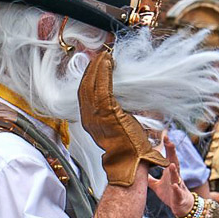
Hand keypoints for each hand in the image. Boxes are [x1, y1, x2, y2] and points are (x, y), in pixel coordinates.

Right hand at [78, 51, 168, 186]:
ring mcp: (96, 115)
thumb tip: (134, 91)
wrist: (131, 161)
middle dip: (93, 69)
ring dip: (99, 68)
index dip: (89, 77)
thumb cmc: (129, 147)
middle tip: (102, 56)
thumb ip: (121, 108)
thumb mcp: (121, 124)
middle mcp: (89, 117)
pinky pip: (103, 88)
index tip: (97, 64)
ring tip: (106, 57)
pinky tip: (110, 64)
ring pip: (92, 84)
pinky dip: (105, 73)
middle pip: (85, 86)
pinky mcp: (107, 113)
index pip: (85, 93)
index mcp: (90, 120)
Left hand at [148, 137, 193, 217]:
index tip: (165, 136)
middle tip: (170, 142)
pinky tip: (174, 185)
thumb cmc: (169, 193)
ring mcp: (178, 186)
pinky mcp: (179, 196)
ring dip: (174, 171)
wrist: (181, 207)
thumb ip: (149, 178)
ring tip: (171, 164)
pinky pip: (178, 192)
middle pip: (175, 163)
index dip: (168, 148)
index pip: (169, 157)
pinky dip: (176, 189)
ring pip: (177, 177)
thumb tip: (139, 170)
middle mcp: (175, 177)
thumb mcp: (157, 185)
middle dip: (172, 153)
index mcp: (170, 173)